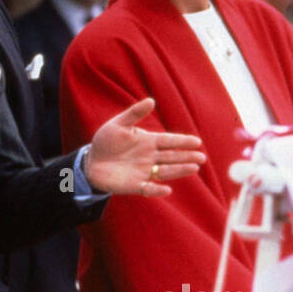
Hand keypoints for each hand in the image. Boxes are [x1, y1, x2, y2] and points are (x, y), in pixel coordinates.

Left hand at [84, 97, 204, 196]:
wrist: (91, 162)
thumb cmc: (105, 141)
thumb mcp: (118, 124)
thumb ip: (134, 113)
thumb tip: (152, 100)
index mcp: (147, 141)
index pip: (169, 141)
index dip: (182, 142)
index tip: (197, 142)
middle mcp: (149, 157)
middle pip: (172, 157)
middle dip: (186, 157)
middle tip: (201, 157)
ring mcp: (143, 172)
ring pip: (165, 172)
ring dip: (179, 171)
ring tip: (194, 168)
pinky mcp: (135, 185)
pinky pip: (148, 188)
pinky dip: (156, 190)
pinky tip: (166, 190)